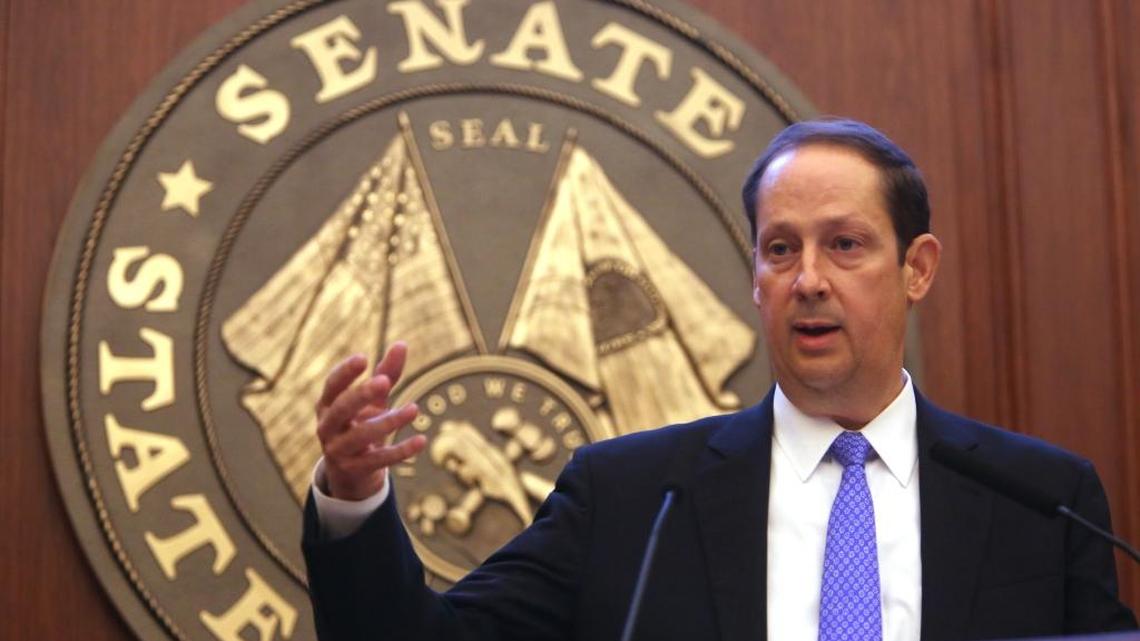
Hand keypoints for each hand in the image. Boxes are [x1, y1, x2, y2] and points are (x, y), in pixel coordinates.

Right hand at [316, 342, 425, 500]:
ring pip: (360, 436)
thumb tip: (402, 344)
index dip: (345, 373)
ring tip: (415, 408)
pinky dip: (401, 451)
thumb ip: (386, 374)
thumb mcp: (373, 401)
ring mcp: (338, 450)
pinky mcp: (354, 470)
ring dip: (389, 422)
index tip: (363, 358)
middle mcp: (327, 427)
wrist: (351, 473)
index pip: (332, 386)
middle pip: (340, 410)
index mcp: (327, 405)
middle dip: (361, 395)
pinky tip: (421, 440)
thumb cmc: (361, 425)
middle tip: (384, 381)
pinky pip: (378, 460)